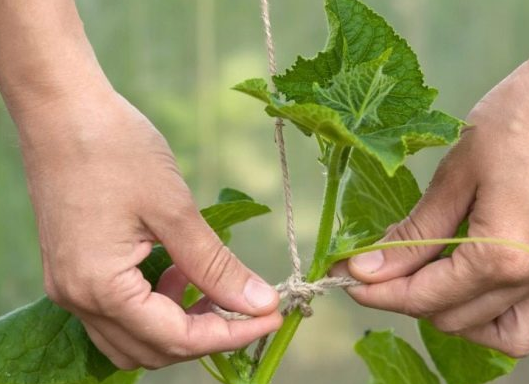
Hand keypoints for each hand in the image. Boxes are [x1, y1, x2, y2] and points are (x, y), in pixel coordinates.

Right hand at [16, 89, 281, 369]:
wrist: (62, 109)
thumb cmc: (116, 150)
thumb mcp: (174, 210)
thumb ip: (215, 266)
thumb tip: (258, 303)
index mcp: (100, 287)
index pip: (177, 338)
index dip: (231, 334)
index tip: (272, 316)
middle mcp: (78, 298)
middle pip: (154, 348)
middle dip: (208, 334)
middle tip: (250, 306)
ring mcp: (71, 286)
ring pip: (135, 337)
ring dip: (180, 324)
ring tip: (213, 287)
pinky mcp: (74, 270)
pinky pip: (120, 311)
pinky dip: (156, 306)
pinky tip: (179, 272)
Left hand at [332, 2, 528, 357]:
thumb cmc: (522, 118)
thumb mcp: (457, 174)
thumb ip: (416, 230)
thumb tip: (370, 266)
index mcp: (502, 257)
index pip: (424, 296)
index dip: (378, 292)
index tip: (347, 278)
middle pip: (454, 318)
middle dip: (407, 298)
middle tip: (379, 269)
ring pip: (500, 334)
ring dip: (454, 316)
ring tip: (426, 283)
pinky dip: (496, 314)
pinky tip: (473, 285)